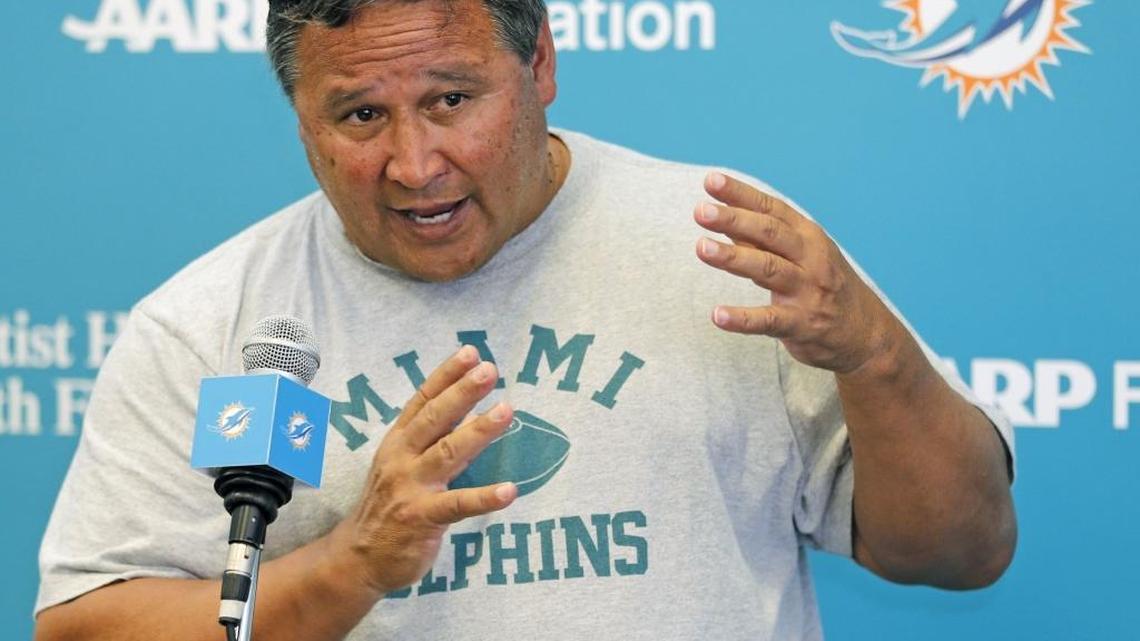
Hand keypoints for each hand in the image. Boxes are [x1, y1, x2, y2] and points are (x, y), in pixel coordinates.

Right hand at [331, 346, 516, 595]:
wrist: (357, 557)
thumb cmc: (387, 505)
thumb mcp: (400, 462)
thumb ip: (428, 437)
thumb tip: (464, 405)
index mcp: (398, 441)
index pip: (422, 400)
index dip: (446, 375)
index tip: (470, 352)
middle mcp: (402, 458)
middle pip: (435, 419)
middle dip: (462, 392)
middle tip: (489, 370)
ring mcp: (411, 488)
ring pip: (448, 453)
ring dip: (478, 431)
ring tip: (507, 411)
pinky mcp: (422, 518)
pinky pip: (457, 505)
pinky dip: (484, 498)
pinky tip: (509, 490)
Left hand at [695, 172, 901, 374]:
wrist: (865, 333)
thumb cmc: (823, 286)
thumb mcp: (802, 255)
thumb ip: (762, 240)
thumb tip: (723, 217)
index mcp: (808, 236)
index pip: (770, 209)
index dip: (741, 194)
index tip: (710, 180)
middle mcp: (810, 258)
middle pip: (769, 233)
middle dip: (734, 219)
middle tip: (701, 210)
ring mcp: (807, 291)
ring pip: (768, 269)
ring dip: (733, 258)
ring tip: (701, 247)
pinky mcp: (802, 324)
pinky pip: (769, 320)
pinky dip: (742, 318)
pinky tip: (717, 315)